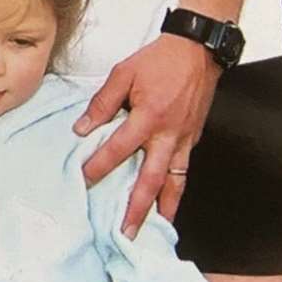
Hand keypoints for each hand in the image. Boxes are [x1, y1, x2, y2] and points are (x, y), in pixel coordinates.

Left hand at [74, 34, 219, 236]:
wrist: (199, 49)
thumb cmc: (161, 59)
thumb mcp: (125, 72)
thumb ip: (103, 102)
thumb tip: (83, 128)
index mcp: (149, 116)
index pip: (119, 148)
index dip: (100, 165)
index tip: (84, 179)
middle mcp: (168, 134)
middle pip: (152, 179)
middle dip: (138, 208)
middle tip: (126, 232)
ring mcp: (184, 139)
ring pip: (175, 181)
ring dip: (165, 208)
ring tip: (156, 229)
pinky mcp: (194, 137)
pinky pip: (184, 168)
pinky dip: (177, 187)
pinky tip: (169, 198)